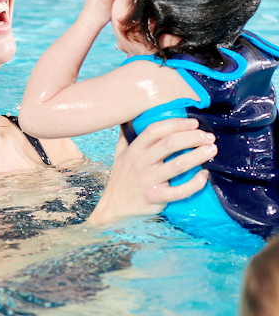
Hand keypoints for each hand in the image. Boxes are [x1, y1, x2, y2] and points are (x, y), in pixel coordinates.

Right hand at [89, 118, 215, 223]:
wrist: (114, 207)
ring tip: (212, 150)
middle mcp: (140, 163)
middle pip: (169, 144)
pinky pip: (179, 191)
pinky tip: (204, 176)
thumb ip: (126, 137)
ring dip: (198, 156)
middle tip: (208, 136)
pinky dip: (195, 183)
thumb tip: (131, 119)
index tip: (193, 123)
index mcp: (134, 150)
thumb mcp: (119, 155)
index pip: (154, 130)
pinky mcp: (155, 197)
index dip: (175, 124)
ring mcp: (148, 180)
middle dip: (192, 137)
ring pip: (177, 165)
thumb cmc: (121, 179)